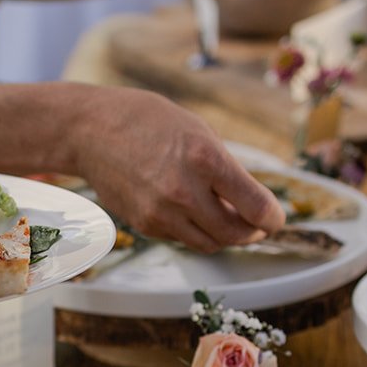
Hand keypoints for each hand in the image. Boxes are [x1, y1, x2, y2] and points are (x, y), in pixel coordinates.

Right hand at [74, 89, 285, 252]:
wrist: (91, 131)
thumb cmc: (148, 122)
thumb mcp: (199, 131)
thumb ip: (226, 169)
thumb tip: (250, 202)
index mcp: (206, 159)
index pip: (257, 207)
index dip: (273, 218)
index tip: (275, 219)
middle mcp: (185, 192)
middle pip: (237, 234)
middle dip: (252, 232)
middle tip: (256, 224)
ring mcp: (162, 213)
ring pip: (210, 244)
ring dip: (224, 235)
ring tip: (225, 217)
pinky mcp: (145, 225)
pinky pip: (182, 238)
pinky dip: (194, 230)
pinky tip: (189, 210)